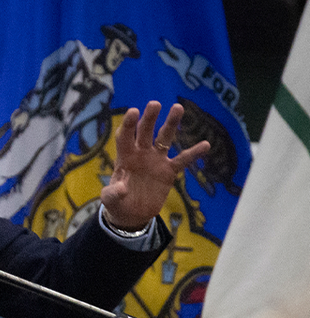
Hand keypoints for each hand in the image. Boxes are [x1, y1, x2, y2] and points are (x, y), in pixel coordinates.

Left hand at [101, 101, 209, 229]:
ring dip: (171, 124)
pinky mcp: (168, 171)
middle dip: (149, 118)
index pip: (125, 136)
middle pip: (145, 131)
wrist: (132, 214)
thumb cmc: (117, 203)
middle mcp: (141, 153)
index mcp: (125, 157)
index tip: (134, 111)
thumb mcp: (111, 200)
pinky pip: (183, 160)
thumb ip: (113, 194)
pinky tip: (205, 145)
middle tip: (155, 104)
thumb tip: (122, 188)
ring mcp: (156, 160)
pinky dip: (193, 153)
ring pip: (165, 138)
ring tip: (178, 107)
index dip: (129, 124)